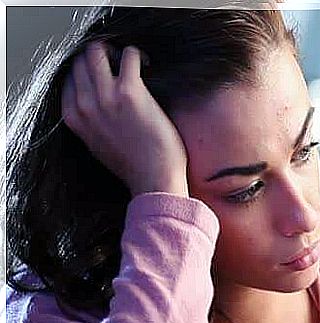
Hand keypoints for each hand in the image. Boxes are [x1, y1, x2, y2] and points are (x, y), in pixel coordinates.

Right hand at [61, 41, 188, 196]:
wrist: (153, 179)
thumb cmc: (132, 164)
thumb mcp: (95, 143)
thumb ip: (88, 121)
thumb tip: (92, 100)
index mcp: (73, 117)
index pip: (68, 76)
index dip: (86, 69)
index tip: (104, 71)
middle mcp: (85, 104)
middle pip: (80, 60)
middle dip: (98, 55)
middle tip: (118, 62)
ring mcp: (106, 96)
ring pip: (97, 52)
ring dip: (114, 50)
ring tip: (132, 62)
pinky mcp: (130, 91)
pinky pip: (128, 56)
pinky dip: (136, 54)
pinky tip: (146, 64)